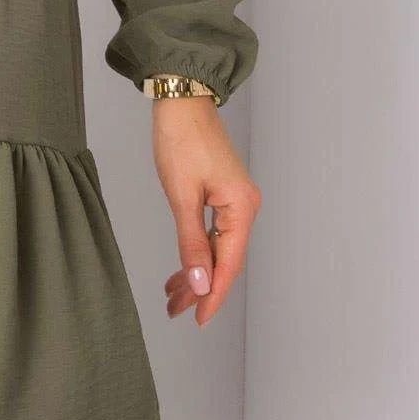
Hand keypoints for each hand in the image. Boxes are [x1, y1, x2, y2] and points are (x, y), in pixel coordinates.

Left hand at [151, 99, 261, 327]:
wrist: (182, 99)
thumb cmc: (181, 140)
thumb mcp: (182, 196)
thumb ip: (192, 243)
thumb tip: (201, 283)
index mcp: (242, 209)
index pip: (229, 265)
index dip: (213, 295)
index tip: (198, 319)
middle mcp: (245, 208)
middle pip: (224, 260)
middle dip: (200, 287)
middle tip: (175, 310)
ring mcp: (236, 200)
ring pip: (217, 248)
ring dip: (197, 272)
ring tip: (173, 295)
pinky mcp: (223, 193)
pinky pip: (213, 233)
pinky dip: (197, 251)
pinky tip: (183, 267)